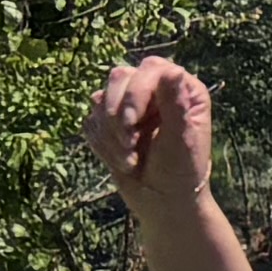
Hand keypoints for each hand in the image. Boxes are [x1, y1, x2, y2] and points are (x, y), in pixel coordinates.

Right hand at [84, 56, 217, 216]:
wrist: (162, 201)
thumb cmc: (180, 171)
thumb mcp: (180, 139)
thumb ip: (176, 105)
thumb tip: (172, 72)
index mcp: (182, 90)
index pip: (150, 69)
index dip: (135, 93)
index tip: (131, 124)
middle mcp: (155, 91)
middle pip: (119, 78)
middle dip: (118, 116)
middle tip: (130, 146)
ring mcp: (130, 105)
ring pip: (100, 100)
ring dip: (110, 135)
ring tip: (131, 161)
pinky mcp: (109, 122)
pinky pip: (90, 121)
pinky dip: (101, 144)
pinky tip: (121, 161)